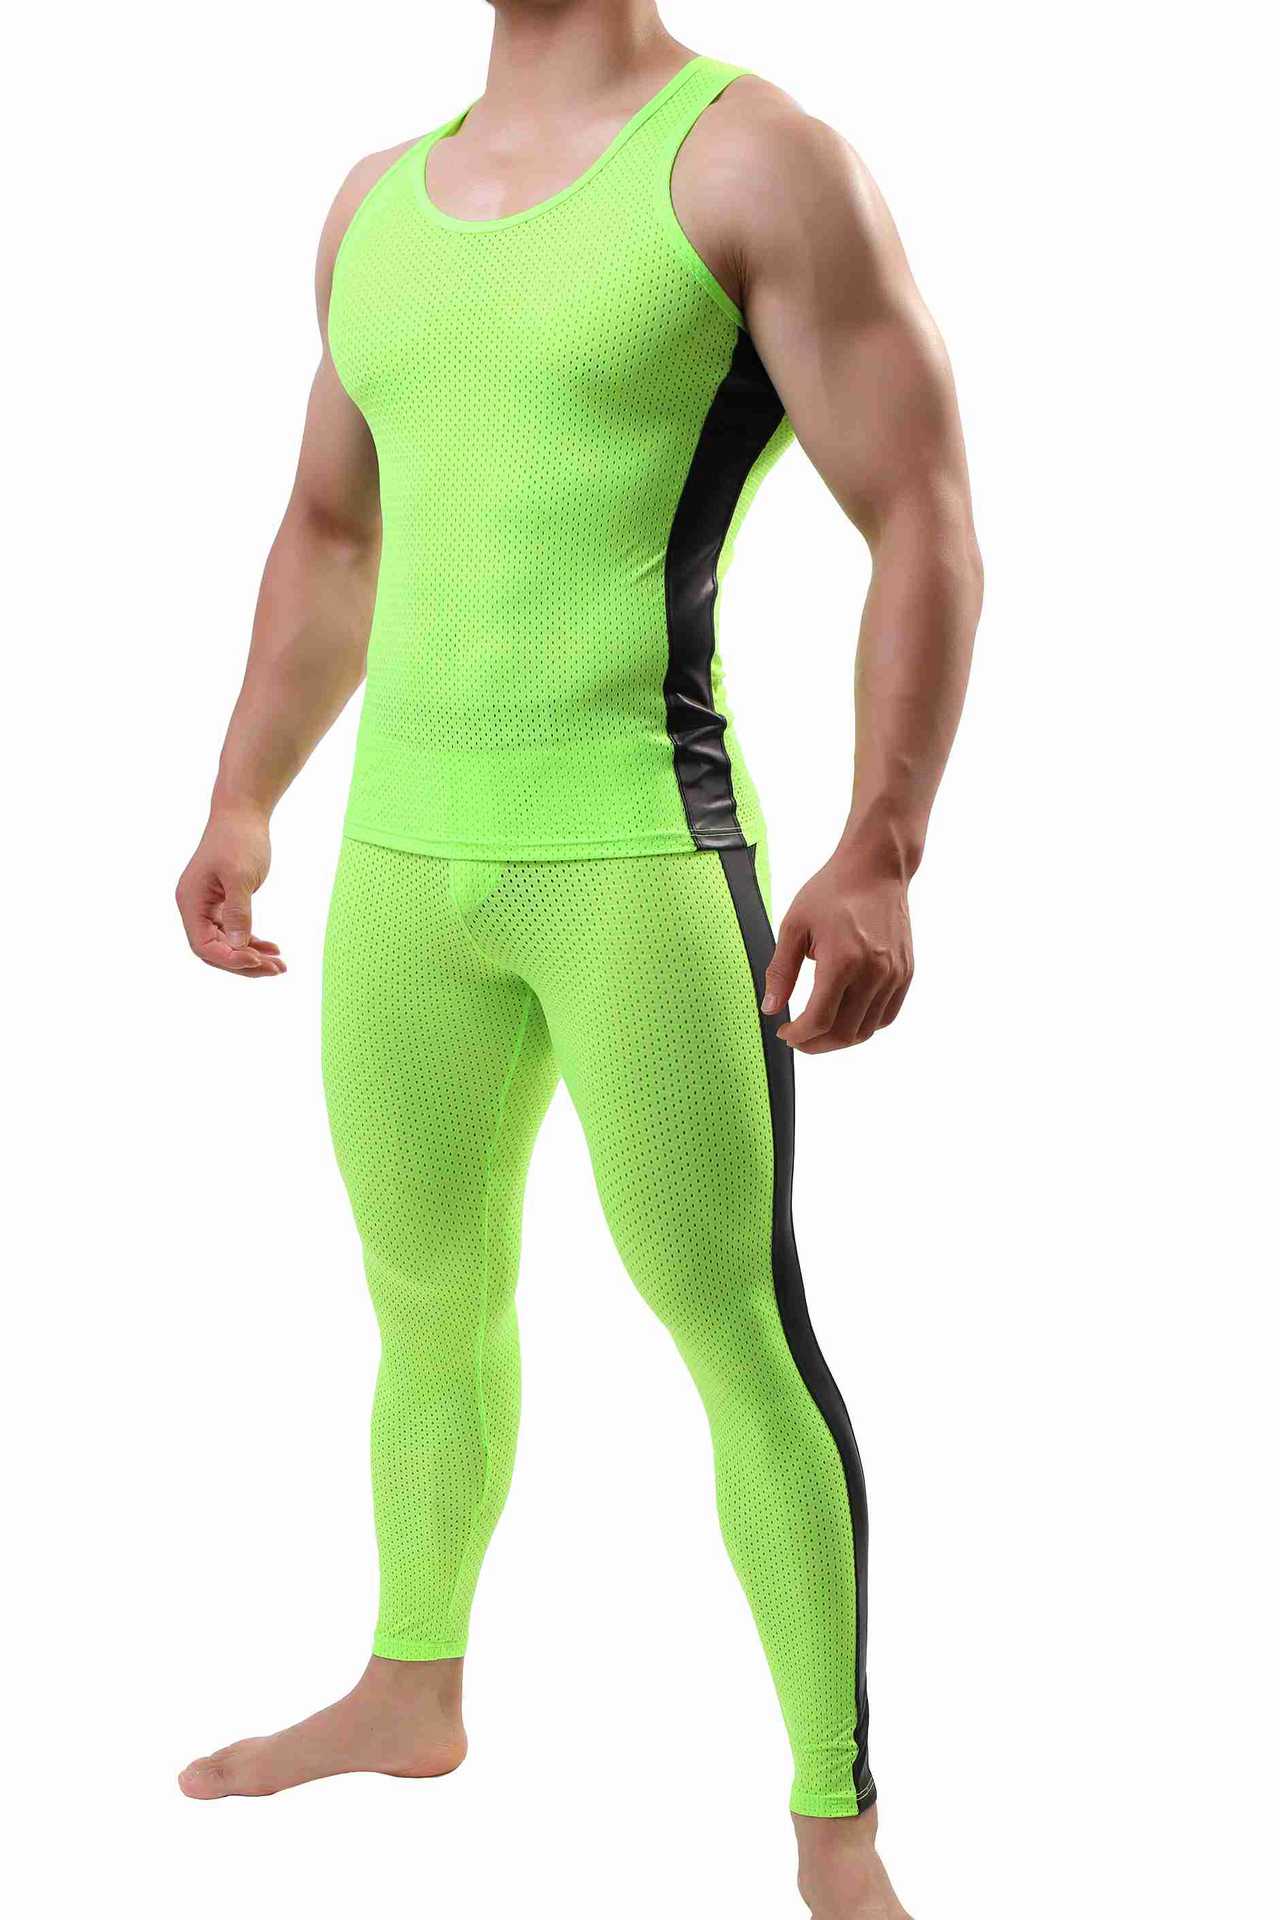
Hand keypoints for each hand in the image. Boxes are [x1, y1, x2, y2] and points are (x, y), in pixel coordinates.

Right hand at [176, 808, 285, 977]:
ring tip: (281, 965)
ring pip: (226, 944)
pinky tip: (274, 949)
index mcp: (191, 902)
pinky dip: (253, 942)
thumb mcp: (240, 876)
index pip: (203, 946)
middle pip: (215, 951)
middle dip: (245, 964)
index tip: (257, 960)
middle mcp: (195, 907)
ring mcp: (208, 906)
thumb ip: (238, 911)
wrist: (242, 813)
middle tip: (277, 969)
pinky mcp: (223, 903)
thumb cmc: (238, 839)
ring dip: (253, 956)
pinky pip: (234, 932)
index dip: (230, 959)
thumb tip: (238, 945)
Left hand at [761, 858, 912, 1052]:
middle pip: (844, 1033)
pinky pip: (886, 1016)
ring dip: (840, 1040)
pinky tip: (846, 1017)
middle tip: (798, 1039)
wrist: (876, 869)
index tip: (785, 1032)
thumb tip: (770, 1008)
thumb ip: (781, 971)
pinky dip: (864, 1026)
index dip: (798, 1035)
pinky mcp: (905, 973)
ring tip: (819, 1031)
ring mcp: (894, 974)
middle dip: (816, 1045)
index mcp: (842, 960)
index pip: (820, 1020)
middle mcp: (873, 972)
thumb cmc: (832, 892)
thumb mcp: (794, 926)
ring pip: (867, 1030)